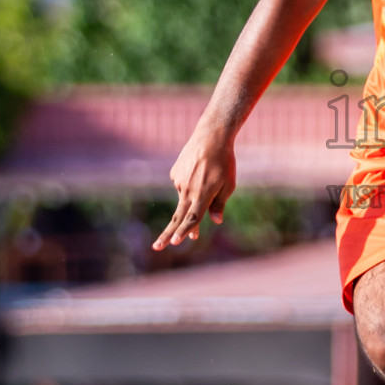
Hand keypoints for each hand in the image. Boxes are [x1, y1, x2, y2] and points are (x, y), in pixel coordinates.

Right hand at [153, 127, 236, 249]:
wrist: (211, 136)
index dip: (184, 232)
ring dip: (194, 198)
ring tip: (209, 175)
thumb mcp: (228, 184)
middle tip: (156, 248)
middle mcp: (188, 190)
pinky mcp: (175, 173)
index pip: (192, 218)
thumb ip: (219, 204)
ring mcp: (179, 181)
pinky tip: (200, 169)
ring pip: (185, 198)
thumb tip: (216, 221)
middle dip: (166, 234)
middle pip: (177, 217)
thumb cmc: (224, 162)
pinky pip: (182, 184)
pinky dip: (191, 183)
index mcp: (202, 195)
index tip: (174, 243)